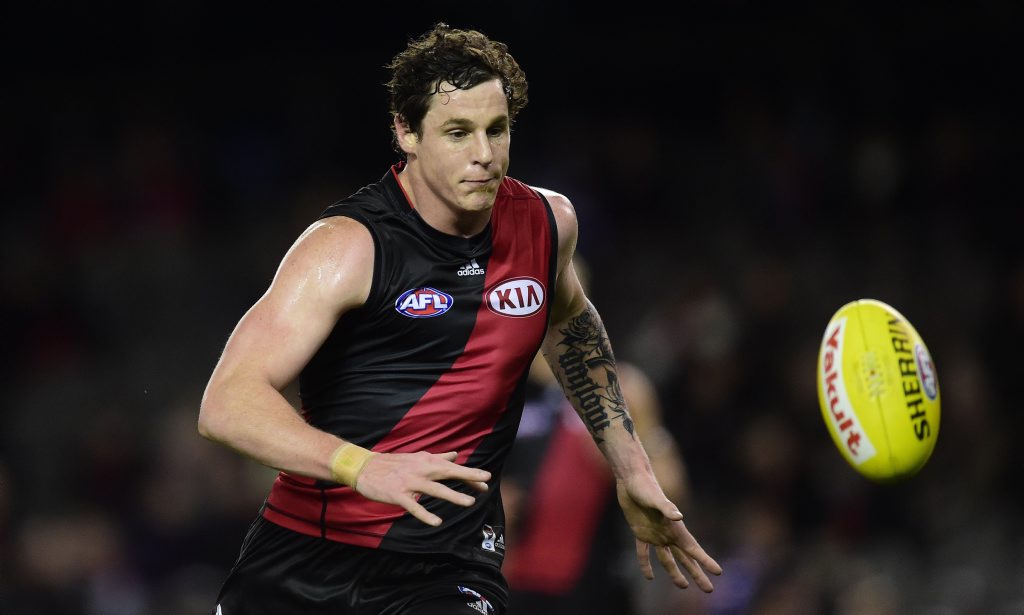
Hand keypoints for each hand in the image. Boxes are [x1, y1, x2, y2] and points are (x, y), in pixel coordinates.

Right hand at [355, 451, 489, 526]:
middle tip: (485, 483)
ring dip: (453, 495)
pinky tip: (437, 522)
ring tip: (469, 502)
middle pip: (447, 473)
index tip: (486, 478)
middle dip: (467, 477)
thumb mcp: (416, 457)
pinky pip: (414, 507)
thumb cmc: (392, 463)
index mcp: (425, 460)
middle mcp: (420, 469)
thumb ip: (437, 457)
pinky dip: (425, 514)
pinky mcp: (398, 494)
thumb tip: (455, 455)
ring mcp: (409, 482)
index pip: (451, 467)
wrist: (364, 468)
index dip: (469, 473)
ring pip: (435, 489)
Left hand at [616, 476, 721, 591]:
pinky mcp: (640, 532)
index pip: (693, 549)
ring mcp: (654, 534)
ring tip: (682, 585)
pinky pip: (644, 553)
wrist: (631, 478)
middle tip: (708, 590)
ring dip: (675, 572)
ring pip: (667, 559)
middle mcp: (667, 533)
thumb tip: (678, 516)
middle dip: (697, 574)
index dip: (705, 561)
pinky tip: (648, 576)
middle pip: (685, 559)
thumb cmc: (645, 487)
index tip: (718, 572)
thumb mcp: (656, 498)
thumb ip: (667, 508)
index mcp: (675, 528)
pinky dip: (645, 564)